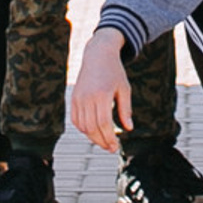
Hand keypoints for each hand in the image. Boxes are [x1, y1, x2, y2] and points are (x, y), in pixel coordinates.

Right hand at [70, 30, 132, 152]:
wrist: (98, 54)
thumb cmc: (114, 71)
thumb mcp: (124, 88)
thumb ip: (125, 109)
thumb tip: (128, 129)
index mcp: (102, 94)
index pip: (104, 124)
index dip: (110, 138)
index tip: (116, 146)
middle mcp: (88, 96)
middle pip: (92, 128)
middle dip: (102, 142)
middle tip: (111, 148)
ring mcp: (79, 97)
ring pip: (83, 127)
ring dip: (93, 138)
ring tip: (104, 141)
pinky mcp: (73, 98)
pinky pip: (76, 120)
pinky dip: (83, 129)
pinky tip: (93, 131)